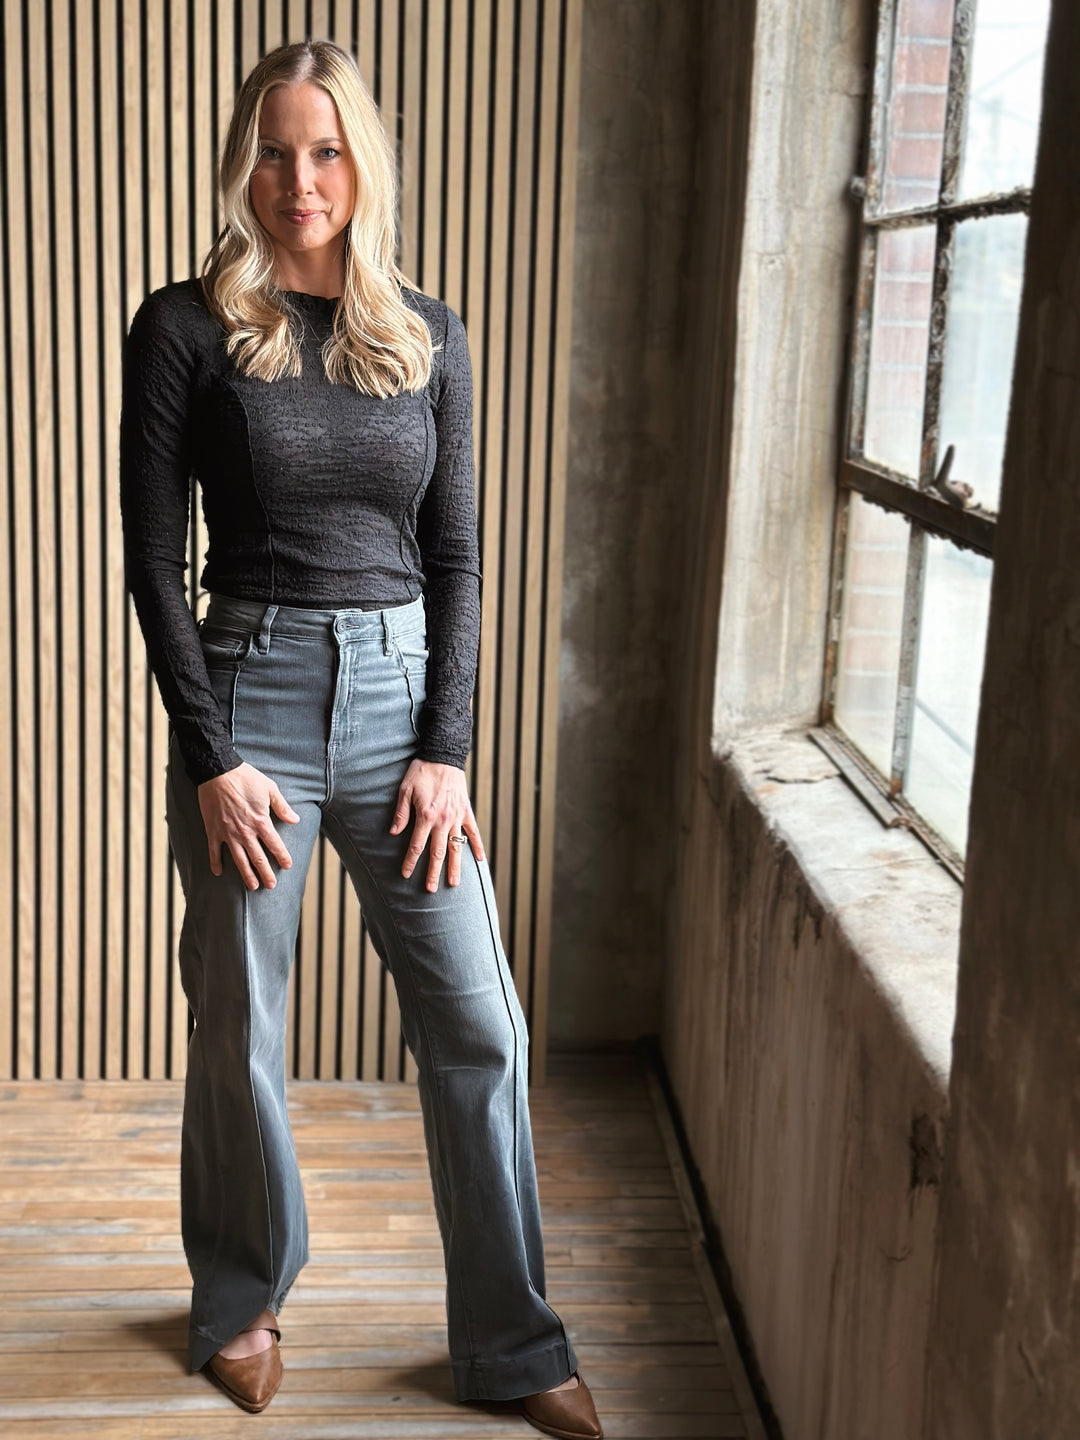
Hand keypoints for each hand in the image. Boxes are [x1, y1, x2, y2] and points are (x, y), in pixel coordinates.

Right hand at [197, 761, 300, 890]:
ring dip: (246, 874)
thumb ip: (282, 807)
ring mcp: (228, 833)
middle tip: (271, 885)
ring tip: (253, 886)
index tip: (287, 866)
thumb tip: (295, 820)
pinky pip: (214, 851)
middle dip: (266, 873)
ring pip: (239, 859)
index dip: (282, 857)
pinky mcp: (213, 831)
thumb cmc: (245, 778)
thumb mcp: (269, 789)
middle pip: (258, 858)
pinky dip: (215, 863)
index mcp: (261, 821)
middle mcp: (245, 832)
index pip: (275, 844)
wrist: (218, 771)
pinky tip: (218, 873)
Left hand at [390, 758, 485, 890]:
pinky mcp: (466, 811)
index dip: (410, 861)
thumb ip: (401, 814)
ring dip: (455, 867)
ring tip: (454, 884)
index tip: (405, 874)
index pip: (417, 845)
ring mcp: (456, 817)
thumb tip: (394, 833)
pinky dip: (477, 846)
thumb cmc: (421, 772)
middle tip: (430, 889)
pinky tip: (479, 861)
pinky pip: (473, 832)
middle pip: (438, 852)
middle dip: (433, 872)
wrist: (443, 756)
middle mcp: (443, 820)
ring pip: (456, 847)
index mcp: (426, 816)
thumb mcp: (405, 790)